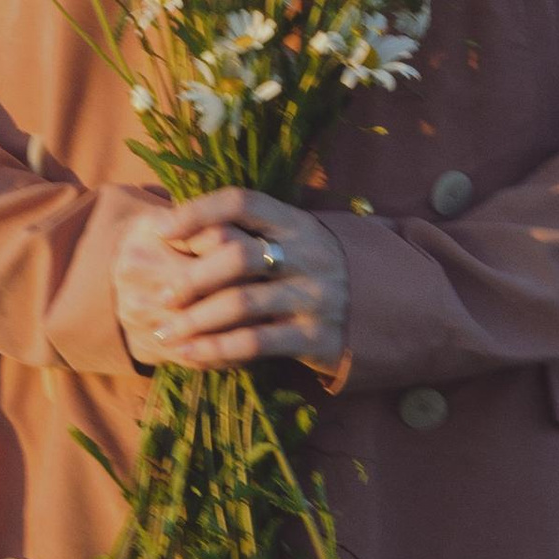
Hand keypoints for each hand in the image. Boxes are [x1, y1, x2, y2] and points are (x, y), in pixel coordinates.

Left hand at [109, 188, 350, 378]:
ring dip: (195, 320)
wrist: (398, 309)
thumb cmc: (323, 271)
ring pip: (241, 304)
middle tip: (161, 296)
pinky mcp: (317, 337)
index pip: (241, 202)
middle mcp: (307, 255)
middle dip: (191, 277)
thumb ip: (255, 232)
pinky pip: (256, 344)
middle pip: (237, 256)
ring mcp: (315, 296)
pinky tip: (191, 355)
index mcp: (297, 223)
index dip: (197, 211)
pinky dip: (217, 350)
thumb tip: (184, 224)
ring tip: (165, 333)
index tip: (160, 230)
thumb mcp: (299, 240)